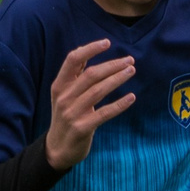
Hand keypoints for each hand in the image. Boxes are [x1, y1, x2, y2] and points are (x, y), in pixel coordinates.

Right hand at [44, 38, 136, 169]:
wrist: (57, 148)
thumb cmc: (65, 117)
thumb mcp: (64, 95)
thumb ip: (74, 76)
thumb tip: (86, 52)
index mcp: (59, 85)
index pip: (73, 60)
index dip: (90, 49)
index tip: (107, 42)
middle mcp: (64, 97)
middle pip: (91, 74)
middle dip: (112, 65)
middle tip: (130, 60)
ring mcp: (72, 113)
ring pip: (99, 90)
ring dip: (118, 79)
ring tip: (132, 71)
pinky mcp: (83, 127)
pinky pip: (105, 113)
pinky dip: (120, 104)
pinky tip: (131, 97)